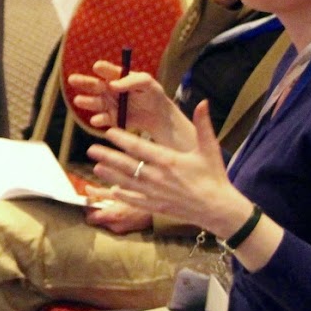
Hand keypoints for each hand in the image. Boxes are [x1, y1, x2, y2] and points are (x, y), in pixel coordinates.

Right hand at [70, 60, 193, 149]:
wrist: (158, 114)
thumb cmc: (152, 93)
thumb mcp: (147, 82)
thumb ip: (131, 81)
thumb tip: (113, 84)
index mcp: (117, 77)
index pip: (107, 71)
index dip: (102, 68)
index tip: (98, 67)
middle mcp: (109, 89)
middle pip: (94, 85)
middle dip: (83, 82)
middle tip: (72, 79)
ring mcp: (108, 104)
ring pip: (94, 102)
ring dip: (86, 102)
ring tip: (78, 100)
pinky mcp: (111, 119)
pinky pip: (103, 119)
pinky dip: (99, 120)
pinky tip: (96, 119)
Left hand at [86, 101, 247, 235]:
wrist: (218, 208)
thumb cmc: (214, 176)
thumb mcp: (210, 149)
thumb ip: (204, 125)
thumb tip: (203, 102)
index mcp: (169, 161)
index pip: (140, 148)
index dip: (122, 139)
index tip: (108, 131)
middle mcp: (159, 177)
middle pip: (127, 165)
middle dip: (108, 157)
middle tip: (91, 149)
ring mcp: (156, 194)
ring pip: (127, 183)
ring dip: (110, 175)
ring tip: (96, 167)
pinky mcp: (156, 207)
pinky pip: (135, 200)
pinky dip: (122, 195)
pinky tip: (112, 189)